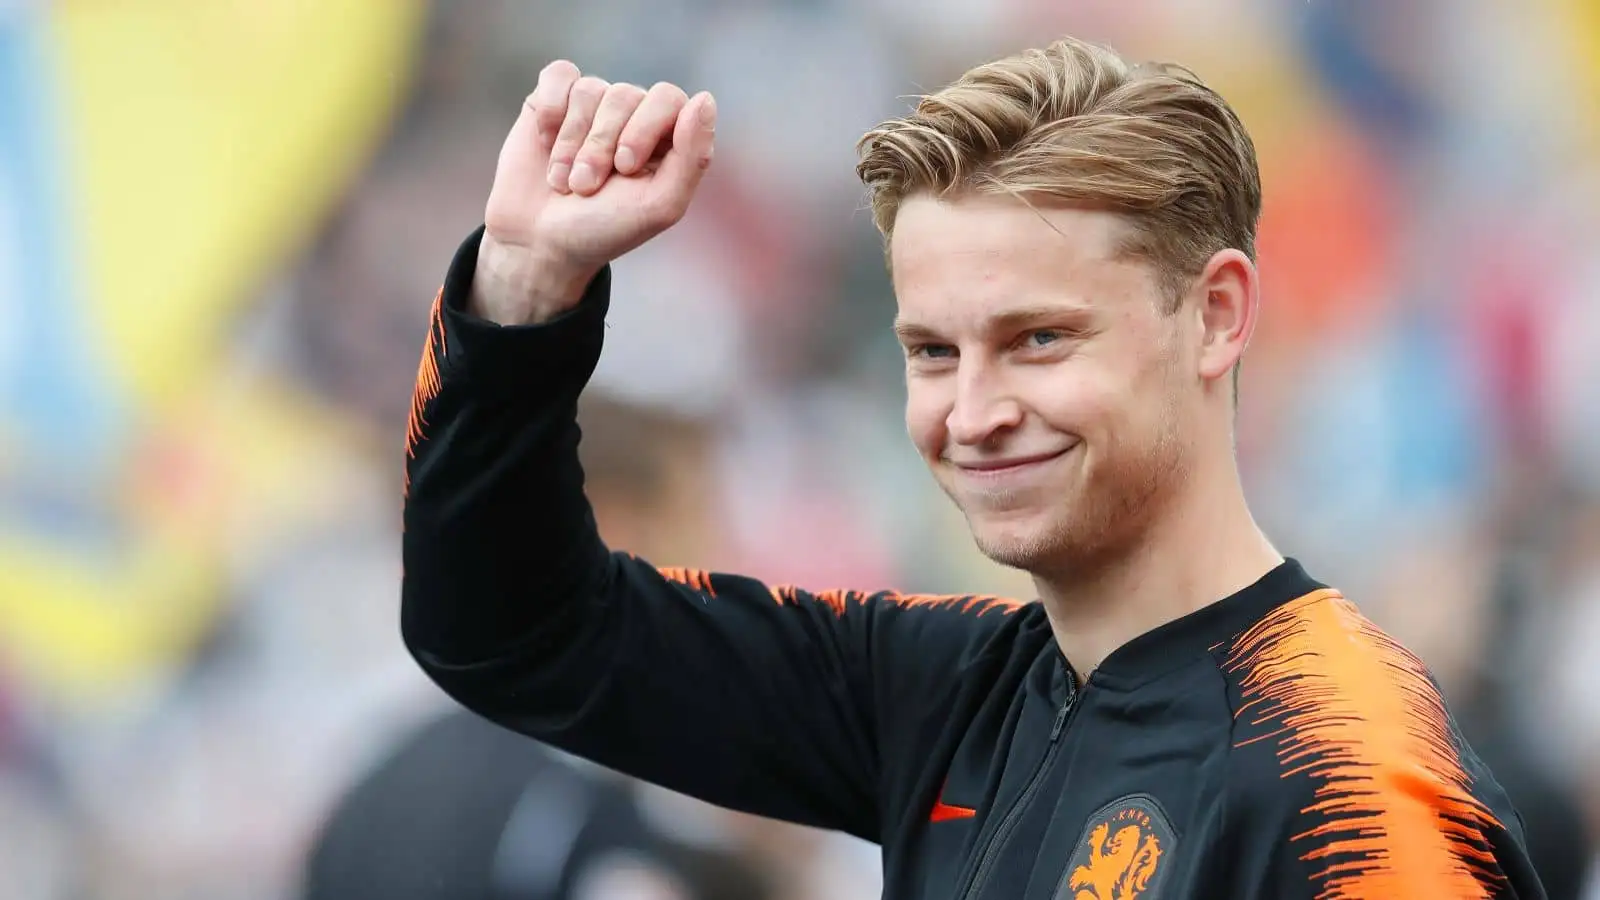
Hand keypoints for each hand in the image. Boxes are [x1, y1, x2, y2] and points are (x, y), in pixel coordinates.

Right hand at [471, 61, 717, 324]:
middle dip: (601, 144)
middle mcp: (633, 115)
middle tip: (587, 186)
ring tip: (565, 181)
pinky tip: (545, 144)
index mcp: (668, 139)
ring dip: (571, 143)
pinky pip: (560, 75)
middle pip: (626, 94)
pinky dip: (551, 112)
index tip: (624, 168)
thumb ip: (693, 157)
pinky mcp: (554, 99)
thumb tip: (705, 99)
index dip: (644, 128)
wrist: (539, 243)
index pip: (669, 99)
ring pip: (590, 90)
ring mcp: (594, 105)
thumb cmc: (604, 229)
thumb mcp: (658, 206)